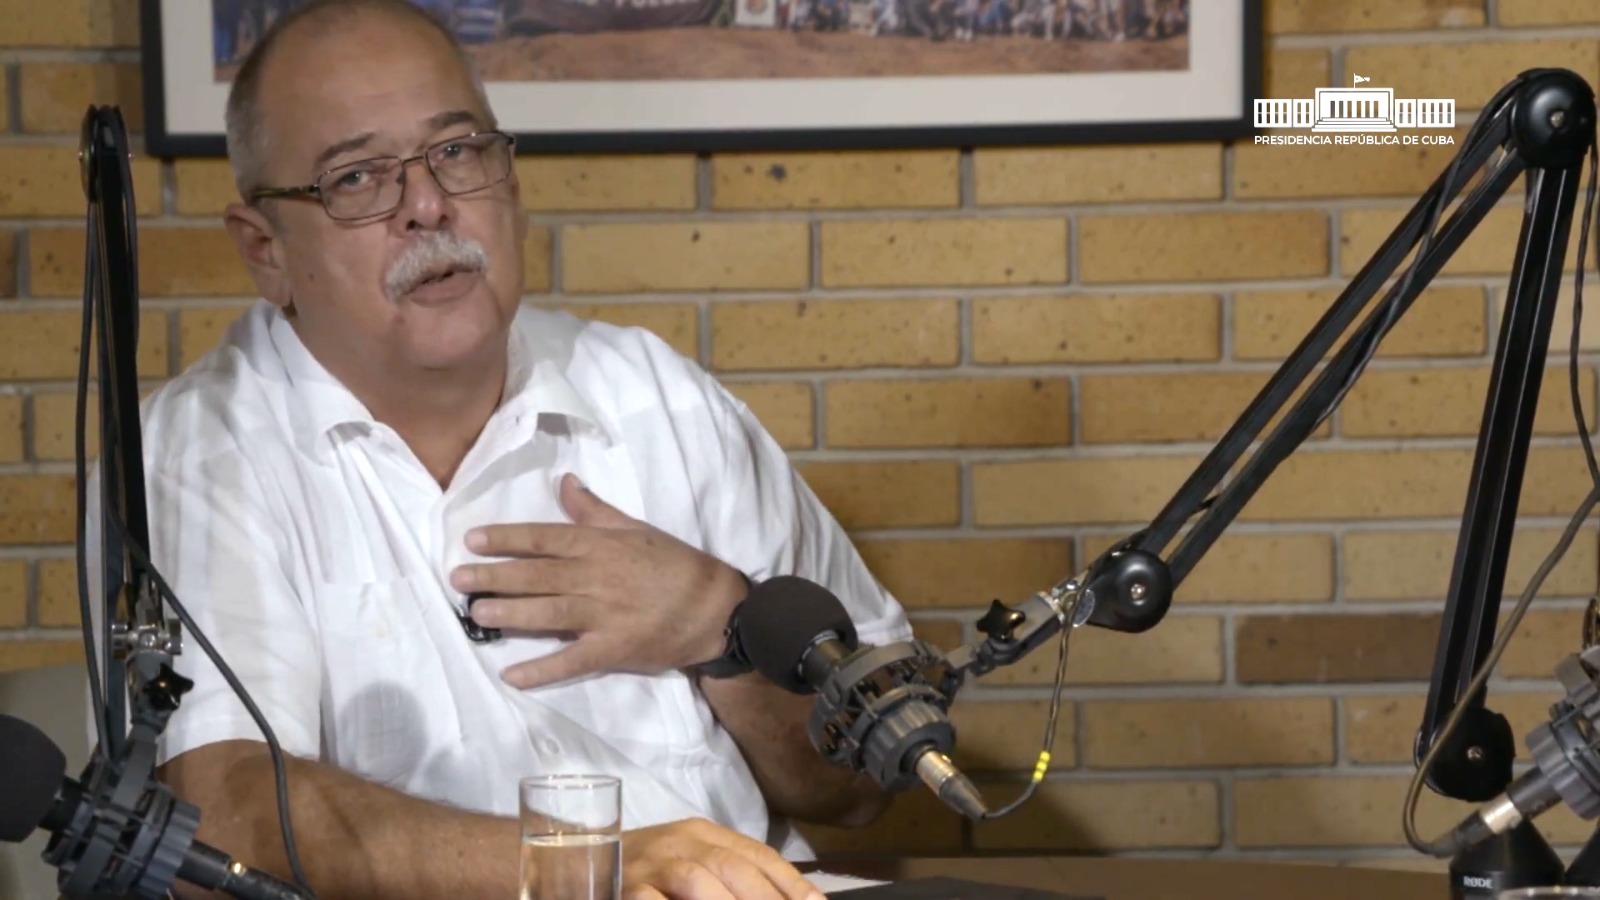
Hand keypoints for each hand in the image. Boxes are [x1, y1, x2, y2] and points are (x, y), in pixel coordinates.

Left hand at [449, 473, 748, 688]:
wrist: (715, 609)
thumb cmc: (675, 565)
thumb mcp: (637, 528)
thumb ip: (594, 510)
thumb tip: (564, 482)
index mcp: (602, 546)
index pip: (546, 538)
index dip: (508, 538)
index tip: (473, 539)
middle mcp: (598, 578)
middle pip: (539, 575)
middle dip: (495, 576)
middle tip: (458, 579)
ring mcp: (605, 616)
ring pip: (549, 612)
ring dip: (511, 614)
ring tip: (477, 614)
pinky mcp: (613, 650)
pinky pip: (572, 660)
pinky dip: (541, 670)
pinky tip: (512, 675)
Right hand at [621, 818, 823, 899]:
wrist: (574, 863)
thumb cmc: (641, 871)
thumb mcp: (686, 862)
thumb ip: (727, 876)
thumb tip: (785, 897)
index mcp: (700, 833)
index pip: (756, 854)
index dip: (790, 883)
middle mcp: (678, 843)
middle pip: (734, 867)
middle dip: (768, 899)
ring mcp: (649, 866)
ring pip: (698, 881)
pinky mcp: (625, 891)